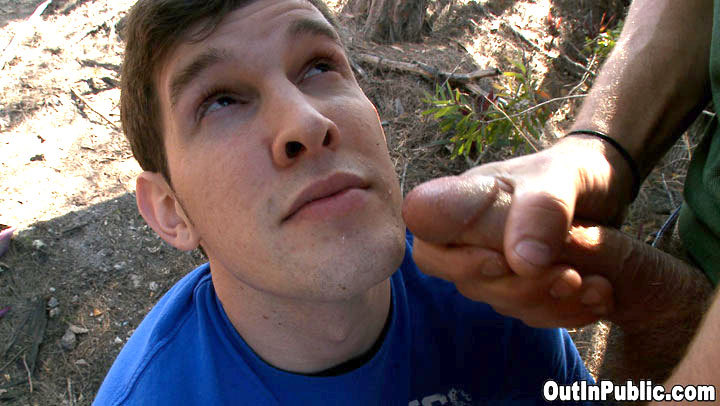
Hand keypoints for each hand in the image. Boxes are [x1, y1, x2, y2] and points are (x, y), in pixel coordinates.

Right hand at [402, 171, 614, 327]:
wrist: (606, 187)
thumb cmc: (575, 170)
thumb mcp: (565, 176)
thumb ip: (542, 209)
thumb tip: (521, 262)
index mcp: (465, 201)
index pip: (426, 238)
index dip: (454, 260)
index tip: (500, 259)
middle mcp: (471, 236)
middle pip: (466, 282)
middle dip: (519, 288)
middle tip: (568, 274)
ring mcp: (494, 265)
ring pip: (501, 303)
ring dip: (550, 302)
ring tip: (595, 284)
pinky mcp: (522, 287)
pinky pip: (532, 314)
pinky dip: (567, 312)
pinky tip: (599, 295)